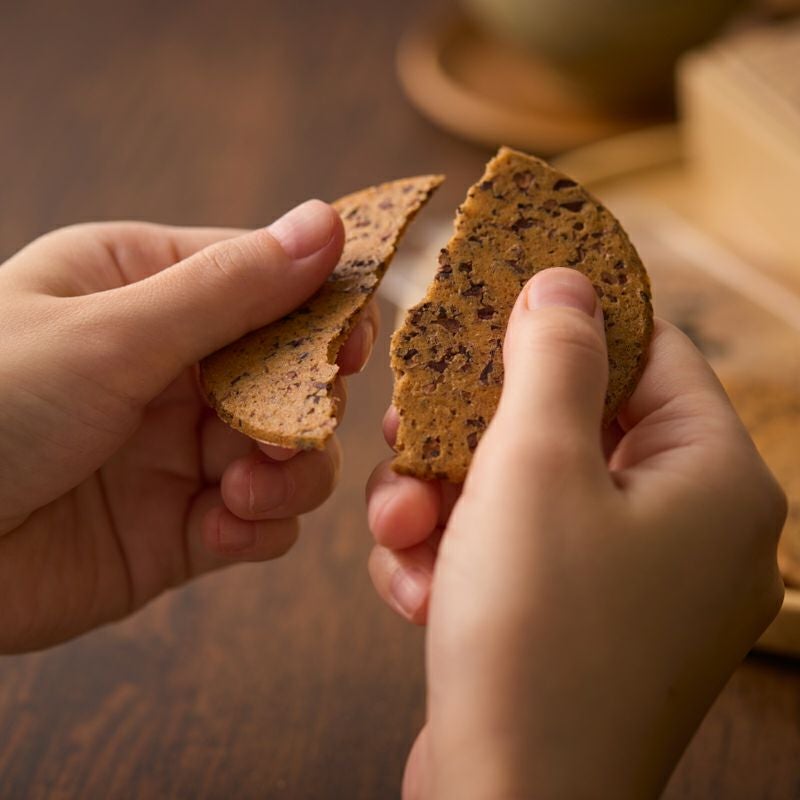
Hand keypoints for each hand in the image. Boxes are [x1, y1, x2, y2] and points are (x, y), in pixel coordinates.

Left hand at [0, 200, 377, 651]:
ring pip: (290, 451)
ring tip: (243, 488)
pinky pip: (261, 520)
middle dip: (304, 405)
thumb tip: (330, 223)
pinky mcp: (184, 526)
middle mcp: (172, 366)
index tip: (353, 343)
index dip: (321, 309)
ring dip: (290, 472)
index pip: (266, 280)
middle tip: (292, 428)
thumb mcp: (109, 336)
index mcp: (145, 289)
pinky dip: (262, 526)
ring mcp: (180, 449)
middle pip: (291, 372)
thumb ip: (230, 288)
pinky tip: (226, 529)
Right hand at [366, 268, 785, 798]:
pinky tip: (418, 588)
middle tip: (412, 424)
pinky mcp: (580, 624)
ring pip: (528, 489)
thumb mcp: (536, 465)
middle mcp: (688, 531)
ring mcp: (635, 585)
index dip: (572, 319)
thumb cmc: (536, 633)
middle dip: (478, 429)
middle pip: (574, 424)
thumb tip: (566, 282)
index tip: (498, 301)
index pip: (650, 352)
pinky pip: (519, 551)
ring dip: (450, 496)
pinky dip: (462, 555)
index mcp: (714, 480)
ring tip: (403, 526)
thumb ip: (553, 357)